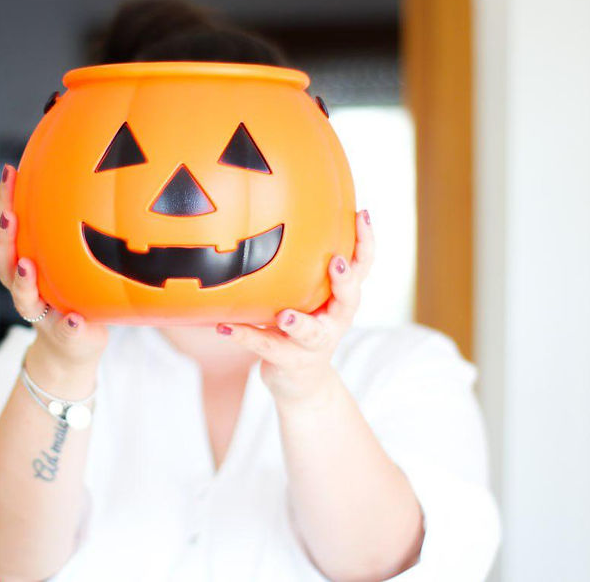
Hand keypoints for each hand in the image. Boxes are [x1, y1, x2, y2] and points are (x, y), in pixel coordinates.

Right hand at [0, 165, 107, 388]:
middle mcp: (25, 287)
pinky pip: (65, 332)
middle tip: (9, 216)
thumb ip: (74, 227)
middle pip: (4, 261)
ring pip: (23, 298)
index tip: (9, 172)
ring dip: (23, 283)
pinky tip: (73, 318)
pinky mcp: (65, 336)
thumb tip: (101, 166)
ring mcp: (41, 313)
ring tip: (26, 267)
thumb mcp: (72, 257)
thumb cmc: (74, 291)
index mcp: (25, 261)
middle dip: (4, 237)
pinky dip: (67, 326)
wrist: (72, 349)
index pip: (11, 226)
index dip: (6, 199)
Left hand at [217, 209, 373, 405]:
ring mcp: (313, 344)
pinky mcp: (288, 360)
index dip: (366, 241)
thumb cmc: (304, 325)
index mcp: (342, 299)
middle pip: (349, 300)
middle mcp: (334, 320)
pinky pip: (264, 346)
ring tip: (284, 316)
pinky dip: (244, 335)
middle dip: (344, 280)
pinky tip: (223, 326)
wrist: (301, 382)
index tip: (363, 213)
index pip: (362, 266)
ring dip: (298, 323)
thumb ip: (304, 264)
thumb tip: (280, 207)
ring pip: (309, 333)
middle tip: (335, 261)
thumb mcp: (311, 294)